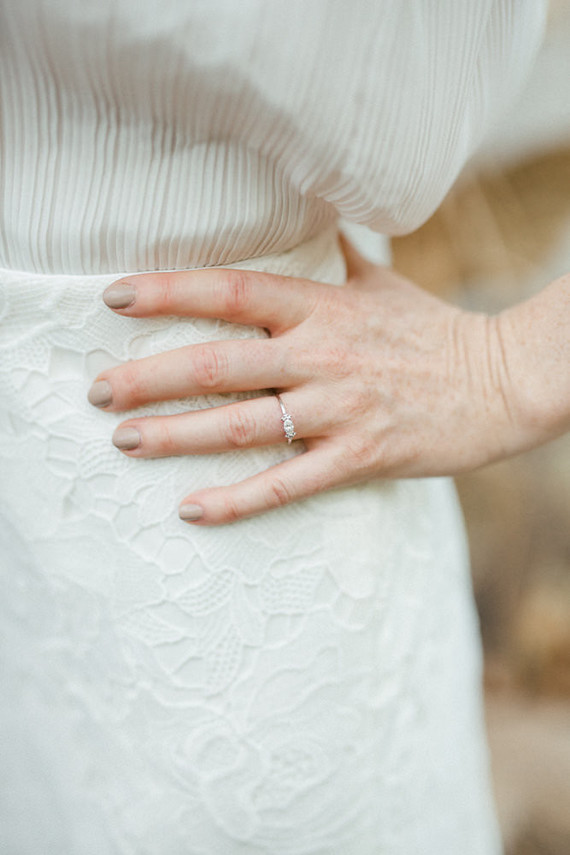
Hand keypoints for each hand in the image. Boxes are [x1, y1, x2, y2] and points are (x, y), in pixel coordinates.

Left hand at [87, 234, 523, 525]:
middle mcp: (324, 354)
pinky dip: (238, 501)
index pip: (234, 289)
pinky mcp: (360, 456)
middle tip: (96, 390)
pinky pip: (288, 483)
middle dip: (149, 376)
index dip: (171, 290)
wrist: (502, 382)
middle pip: (220, 362)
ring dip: (177, 435)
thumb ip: (337, 257)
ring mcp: (340, 409)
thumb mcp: (383, 285)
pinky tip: (191, 509)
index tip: (116, 297)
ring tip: (123, 440)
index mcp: (325, 307)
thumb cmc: (435, 332)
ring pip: (243, 425)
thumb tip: (312, 223)